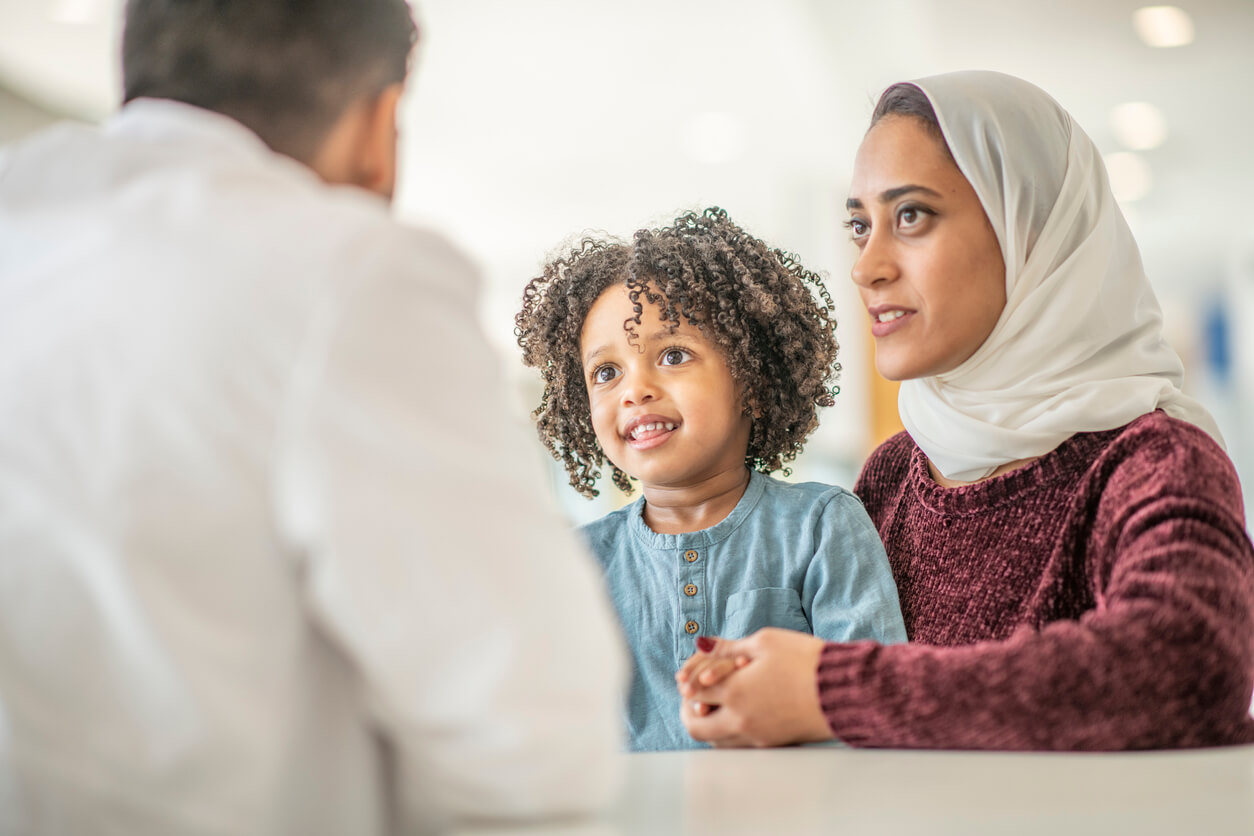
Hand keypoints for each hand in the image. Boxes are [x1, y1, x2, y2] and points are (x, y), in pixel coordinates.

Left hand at [678, 628, 833, 747]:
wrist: (846, 690)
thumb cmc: (807, 660)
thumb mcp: (765, 642)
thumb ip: (728, 647)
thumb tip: (702, 645)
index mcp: (736, 692)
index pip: (694, 690)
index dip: (689, 677)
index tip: (691, 672)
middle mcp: (741, 720)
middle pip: (695, 726)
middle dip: (688, 709)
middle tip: (694, 695)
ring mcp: (756, 736)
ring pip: (714, 740)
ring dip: (707, 722)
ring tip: (716, 702)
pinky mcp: (772, 744)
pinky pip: (736, 745)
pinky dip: (727, 731)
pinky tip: (738, 711)